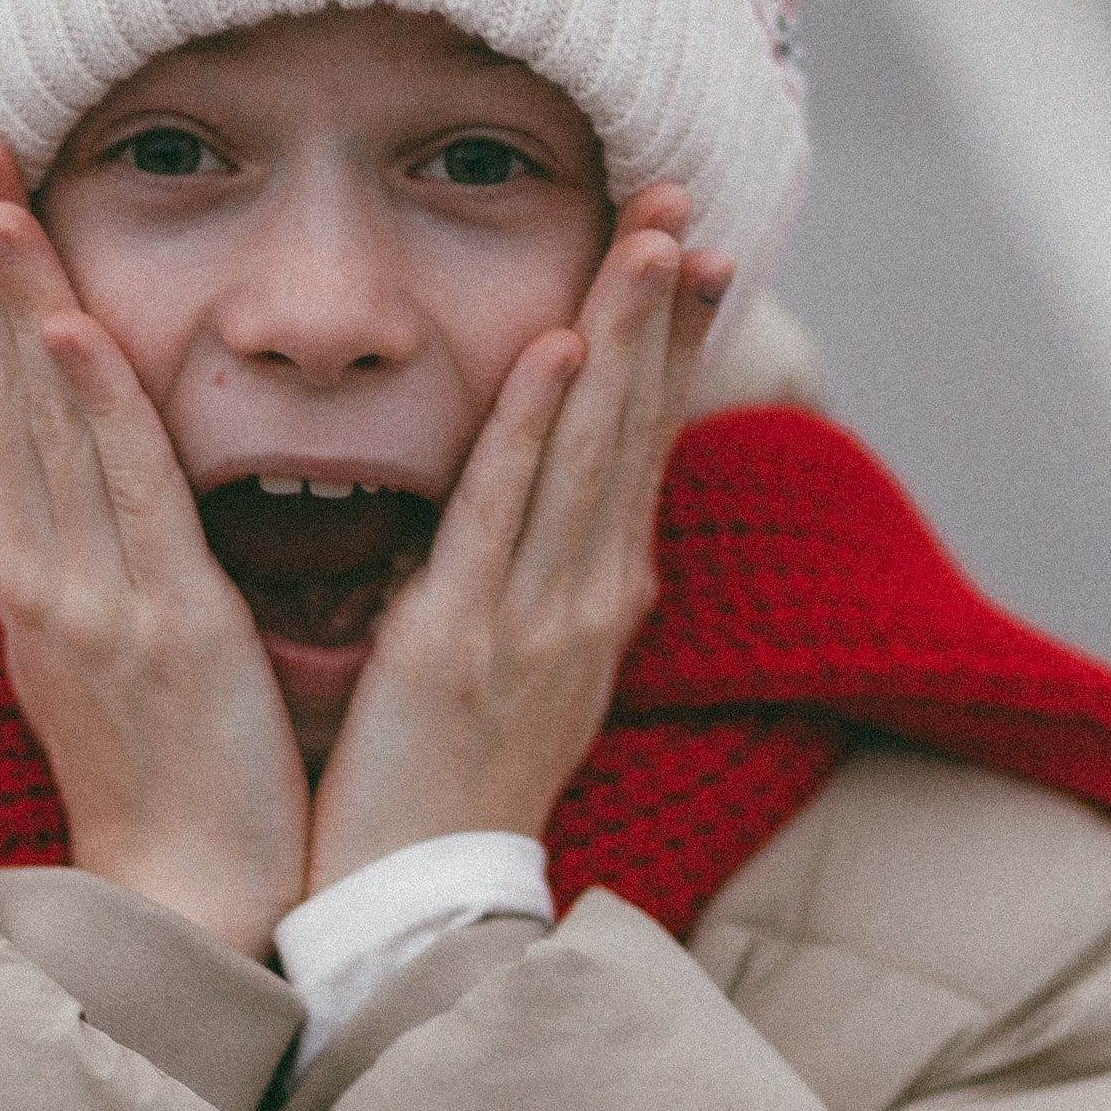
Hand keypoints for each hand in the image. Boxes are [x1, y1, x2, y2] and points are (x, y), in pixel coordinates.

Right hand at [0, 142, 308, 958]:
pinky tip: (66, 324)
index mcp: (36, 576)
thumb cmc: (174, 781)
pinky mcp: (160, 625)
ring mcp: (90, 597)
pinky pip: (122, 494)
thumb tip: (99, 499)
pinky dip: (88, 403)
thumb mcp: (120, 653)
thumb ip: (107, 565)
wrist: (189, 899)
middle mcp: (41, 573)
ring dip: (15, 297)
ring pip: (42, 420)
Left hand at [304, 191, 729, 889]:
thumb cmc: (443, 796)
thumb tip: (540, 516)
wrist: (417, 911)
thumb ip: (527, 588)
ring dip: (619, 336)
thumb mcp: (512, 676)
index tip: (693, 250)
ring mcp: (534, 621)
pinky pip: (502, 514)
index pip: (638, 448)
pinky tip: (552, 346)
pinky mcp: (462, 645)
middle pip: (633, 429)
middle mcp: (586, 601)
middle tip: (684, 199)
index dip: (668, 347)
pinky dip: (532, 426)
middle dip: (662, 312)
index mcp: (595, 604)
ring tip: (647, 238)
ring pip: (589, 452)